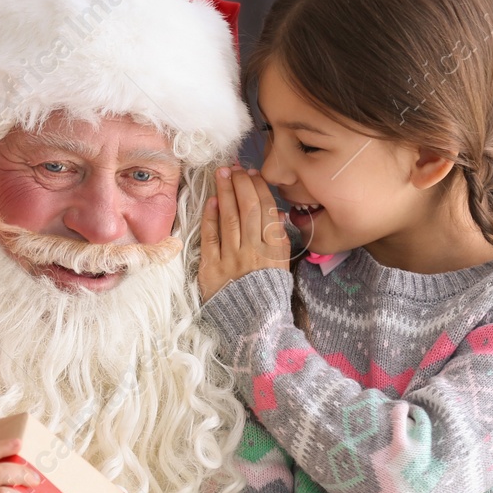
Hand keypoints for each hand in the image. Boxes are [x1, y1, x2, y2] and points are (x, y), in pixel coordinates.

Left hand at [197, 166, 291, 301]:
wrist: (254, 325)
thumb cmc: (268, 294)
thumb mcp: (282, 266)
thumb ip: (278, 239)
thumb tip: (274, 213)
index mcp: (275, 250)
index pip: (266, 210)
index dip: (258, 189)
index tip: (252, 174)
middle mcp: (254, 251)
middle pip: (247, 209)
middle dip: (241, 184)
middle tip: (234, 167)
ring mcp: (232, 259)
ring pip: (229, 218)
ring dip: (225, 193)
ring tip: (221, 174)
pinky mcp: (212, 269)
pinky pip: (211, 238)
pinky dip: (211, 218)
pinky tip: (211, 201)